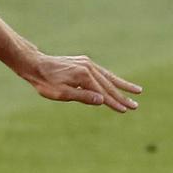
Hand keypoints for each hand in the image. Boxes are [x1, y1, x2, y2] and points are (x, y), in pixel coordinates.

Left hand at [21, 52, 141, 112]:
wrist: (35, 64)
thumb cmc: (45, 82)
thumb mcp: (60, 93)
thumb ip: (82, 97)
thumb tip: (102, 101)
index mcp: (83, 76)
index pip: (102, 93)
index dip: (113, 103)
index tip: (124, 111)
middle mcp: (88, 67)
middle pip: (108, 85)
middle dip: (122, 96)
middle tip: (135, 106)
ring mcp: (86, 63)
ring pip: (108, 76)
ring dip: (122, 85)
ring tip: (137, 91)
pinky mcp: (83, 61)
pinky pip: (101, 71)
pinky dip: (111, 78)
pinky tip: (117, 82)